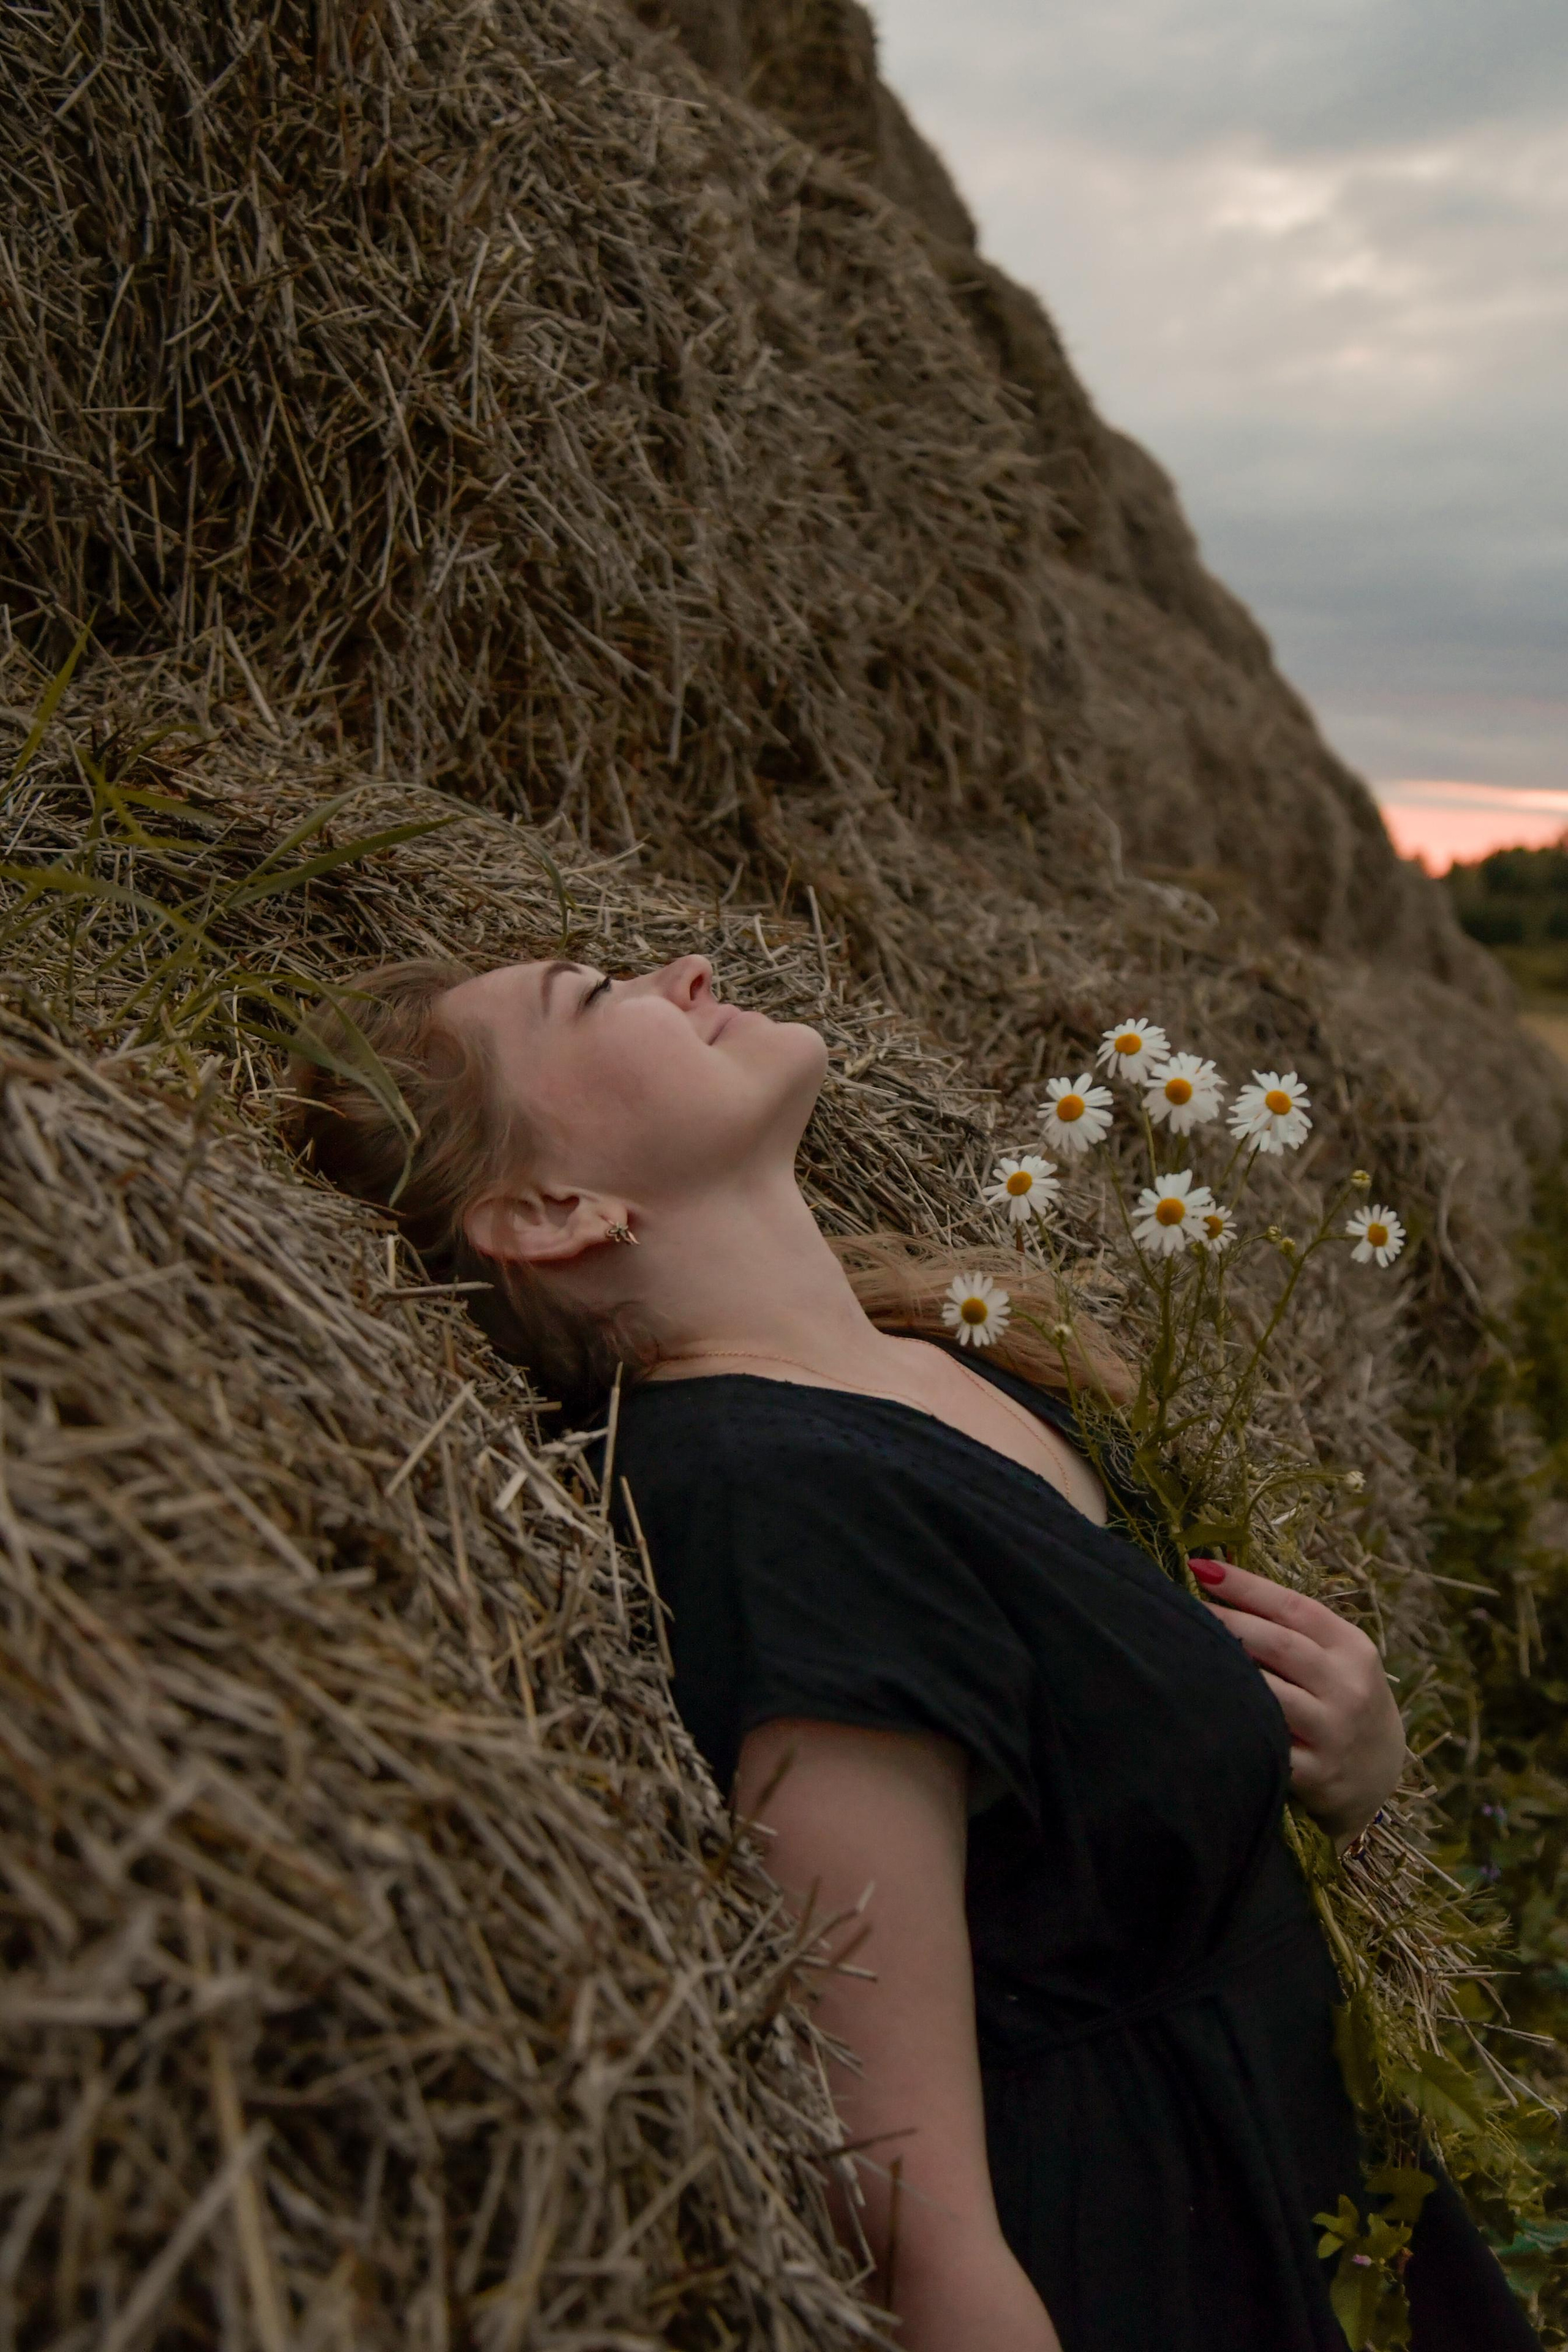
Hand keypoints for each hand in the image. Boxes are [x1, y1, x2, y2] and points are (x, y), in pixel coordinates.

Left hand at [1191, 1559, 1406, 1843]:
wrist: (1378, 1772)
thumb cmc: (1341, 1697)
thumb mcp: (1337, 1656)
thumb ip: (1293, 1626)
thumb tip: (1221, 1580)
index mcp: (1352, 1647)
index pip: (1294, 1607)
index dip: (1245, 1585)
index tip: (1201, 1566)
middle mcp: (1348, 1687)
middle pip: (1278, 1645)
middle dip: (1226, 1622)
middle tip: (1180, 1607)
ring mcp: (1333, 1732)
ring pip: (1271, 1694)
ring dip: (1226, 1670)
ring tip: (1184, 1650)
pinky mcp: (1316, 1773)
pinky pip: (1268, 1744)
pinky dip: (1238, 1722)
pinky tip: (1203, 1706)